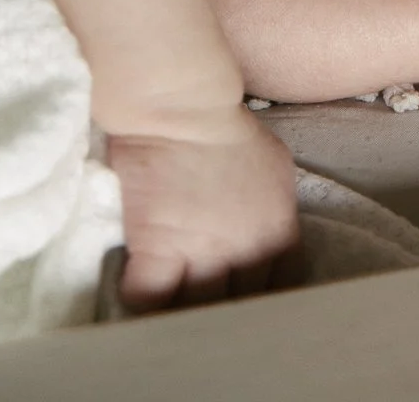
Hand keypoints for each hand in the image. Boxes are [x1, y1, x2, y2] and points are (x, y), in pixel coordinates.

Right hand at [106, 106, 301, 310]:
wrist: (181, 104)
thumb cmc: (225, 122)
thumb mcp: (272, 166)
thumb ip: (270, 207)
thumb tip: (260, 230)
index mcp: (279, 229)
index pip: (281, 288)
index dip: (261, 297)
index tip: (242, 297)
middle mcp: (246, 250)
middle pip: (239, 307)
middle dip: (223, 312)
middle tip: (203, 311)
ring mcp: (202, 254)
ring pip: (195, 312)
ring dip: (181, 313)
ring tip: (168, 313)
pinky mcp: (158, 251)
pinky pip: (150, 301)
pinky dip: (141, 303)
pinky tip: (136, 293)